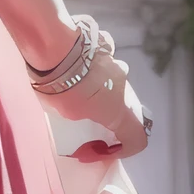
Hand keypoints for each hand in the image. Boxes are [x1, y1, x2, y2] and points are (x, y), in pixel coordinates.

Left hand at [36, 28, 149, 158]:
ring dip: (99, 88)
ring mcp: (117, 62)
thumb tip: (84, 109)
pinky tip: (71, 64)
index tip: (105, 149)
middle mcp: (125, 86)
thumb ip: (82, 115)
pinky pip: (102, 61)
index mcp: (119, 110)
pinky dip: (91, 67)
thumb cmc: (61, 88)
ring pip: (113, 81)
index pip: (138, 137)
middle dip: (107, 114)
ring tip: (71, 86)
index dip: (126, 149)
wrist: (55, 45)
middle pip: (124, 106)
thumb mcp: (67, 114)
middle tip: (83, 115)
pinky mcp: (105, 43)